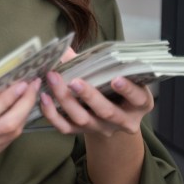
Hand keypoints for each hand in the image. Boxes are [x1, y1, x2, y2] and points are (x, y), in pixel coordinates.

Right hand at [0, 73, 41, 167]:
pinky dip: (14, 128)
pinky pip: (3, 144)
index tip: (23, 84)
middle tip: (33, 88)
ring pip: (7, 136)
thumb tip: (8, 83)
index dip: (7, 101)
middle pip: (1, 127)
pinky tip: (16, 112)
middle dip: (23, 106)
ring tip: (28, 96)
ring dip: (22, 115)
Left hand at [38, 70, 153, 137]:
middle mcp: (123, 120)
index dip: (127, 90)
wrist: (112, 116)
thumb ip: (101, 63)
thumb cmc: (116, 88)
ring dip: (67, 100)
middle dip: (89, 96)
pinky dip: (53, 114)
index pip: (137, 98)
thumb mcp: (119, 75)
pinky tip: (44, 98)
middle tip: (74, 81)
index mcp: (139, 104)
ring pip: (84, 119)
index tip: (116, 79)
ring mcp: (103, 129)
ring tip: (53, 81)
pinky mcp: (84, 134)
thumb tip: (68, 49)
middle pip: (107, 111)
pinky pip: (66, 128)